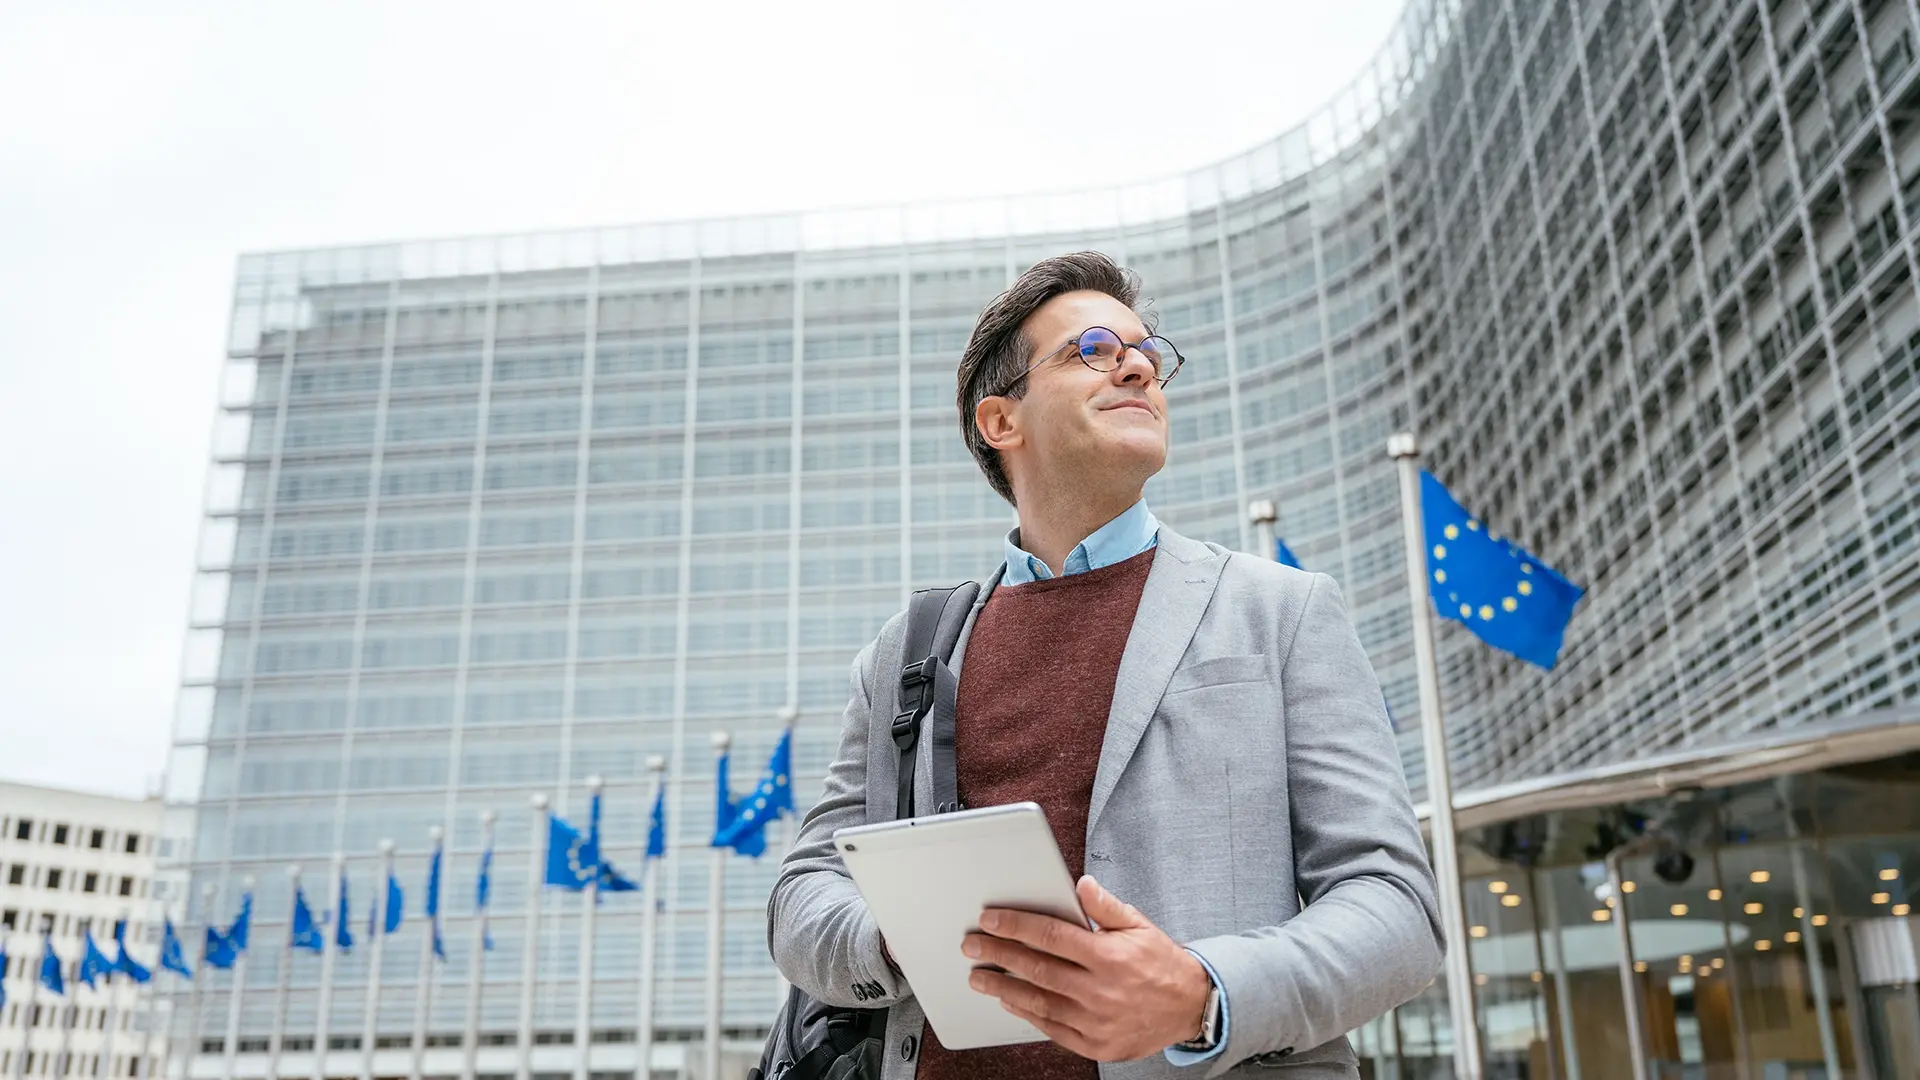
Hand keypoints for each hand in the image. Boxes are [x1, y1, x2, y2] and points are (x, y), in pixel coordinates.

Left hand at [962, 875, 1211, 1060]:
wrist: (1191, 1008)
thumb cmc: (1162, 964)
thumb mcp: (1140, 925)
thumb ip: (1106, 907)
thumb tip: (1082, 884)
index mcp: (1108, 955)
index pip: (1051, 935)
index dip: (1015, 925)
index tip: (990, 920)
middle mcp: (1100, 989)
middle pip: (1037, 968)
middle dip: (999, 954)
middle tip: (972, 946)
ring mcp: (1096, 1020)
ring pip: (1039, 1002)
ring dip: (1004, 988)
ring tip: (980, 977)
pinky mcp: (1095, 1044)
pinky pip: (1053, 1029)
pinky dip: (1028, 1015)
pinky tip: (1011, 1003)